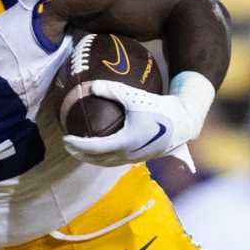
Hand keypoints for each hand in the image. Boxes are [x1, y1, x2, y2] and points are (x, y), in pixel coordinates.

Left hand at [62, 77, 210, 170]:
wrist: (184, 122)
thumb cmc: (160, 108)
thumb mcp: (135, 97)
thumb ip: (112, 90)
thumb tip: (90, 85)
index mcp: (125, 142)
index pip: (94, 147)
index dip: (77, 144)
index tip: (64, 138)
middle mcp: (129, 154)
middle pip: (97, 159)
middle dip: (79, 153)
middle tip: (66, 145)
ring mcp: (135, 158)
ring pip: (107, 163)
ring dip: (91, 158)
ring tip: (79, 150)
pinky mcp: (141, 157)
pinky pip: (116, 161)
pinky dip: (103, 158)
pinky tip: (99, 150)